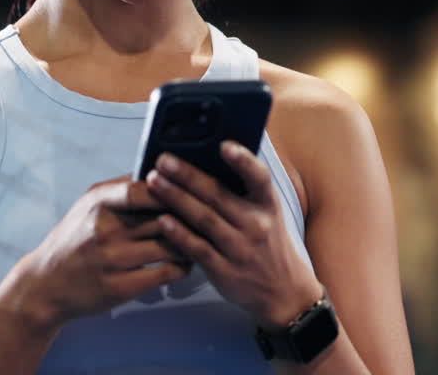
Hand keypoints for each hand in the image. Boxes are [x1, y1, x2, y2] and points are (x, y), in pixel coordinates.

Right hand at [18, 175, 190, 327]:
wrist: (46, 284)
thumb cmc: (72, 240)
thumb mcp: (87, 205)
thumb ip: (120, 187)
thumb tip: (157, 170)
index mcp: (99, 204)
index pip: (142, 189)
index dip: (170, 189)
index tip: (189, 189)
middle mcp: (105, 231)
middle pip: (163, 218)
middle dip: (190, 216)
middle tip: (209, 214)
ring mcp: (114, 260)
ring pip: (170, 246)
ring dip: (192, 242)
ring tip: (202, 238)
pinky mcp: (121, 288)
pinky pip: (166, 273)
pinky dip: (183, 267)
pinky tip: (187, 262)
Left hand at [146, 142, 321, 328]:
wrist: (283, 291)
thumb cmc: (268, 243)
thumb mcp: (268, 214)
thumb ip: (243, 192)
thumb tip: (208, 159)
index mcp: (268, 205)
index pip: (259, 178)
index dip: (243, 161)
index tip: (224, 145)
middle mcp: (256, 225)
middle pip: (218, 195)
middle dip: (187, 175)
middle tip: (162, 160)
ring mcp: (240, 249)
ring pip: (204, 219)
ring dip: (176, 198)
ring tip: (153, 182)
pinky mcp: (225, 271)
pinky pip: (198, 249)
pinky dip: (179, 234)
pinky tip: (162, 220)